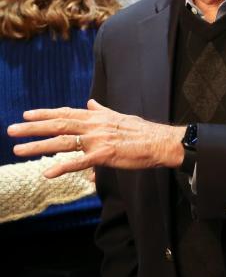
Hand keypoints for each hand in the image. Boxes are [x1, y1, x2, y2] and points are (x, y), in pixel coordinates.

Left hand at [7, 100, 186, 177]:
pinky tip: (47, 173)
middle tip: (11, 130)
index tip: (26, 115)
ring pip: (63, 142)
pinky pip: (79, 162)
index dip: (45, 114)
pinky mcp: (104, 156)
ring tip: (18, 150)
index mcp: (97, 117)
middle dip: (33, 128)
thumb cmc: (142, 131)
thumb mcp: (120, 115)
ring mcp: (98, 140)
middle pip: (58, 125)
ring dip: (38, 146)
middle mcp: (94, 126)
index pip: (66, 113)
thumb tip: (90, 102)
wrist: (160, 142)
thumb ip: (101, 110)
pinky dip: (62, 167)